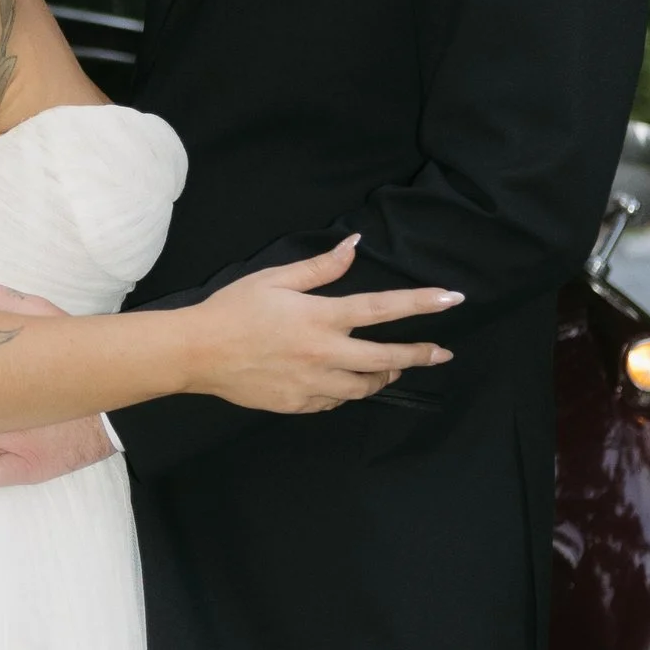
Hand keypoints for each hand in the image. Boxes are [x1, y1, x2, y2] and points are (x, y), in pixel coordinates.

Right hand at [193, 238, 458, 412]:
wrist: (197, 353)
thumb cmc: (233, 309)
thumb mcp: (275, 279)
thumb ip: (319, 268)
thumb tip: (354, 245)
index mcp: (321, 317)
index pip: (383, 308)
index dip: (421, 303)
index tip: (452, 299)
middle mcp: (325, 354)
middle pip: (386, 358)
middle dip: (420, 355)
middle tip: (443, 354)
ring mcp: (313, 384)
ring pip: (364, 387)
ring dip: (385, 376)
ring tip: (395, 370)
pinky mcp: (299, 404)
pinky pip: (335, 401)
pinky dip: (347, 391)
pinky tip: (346, 383)